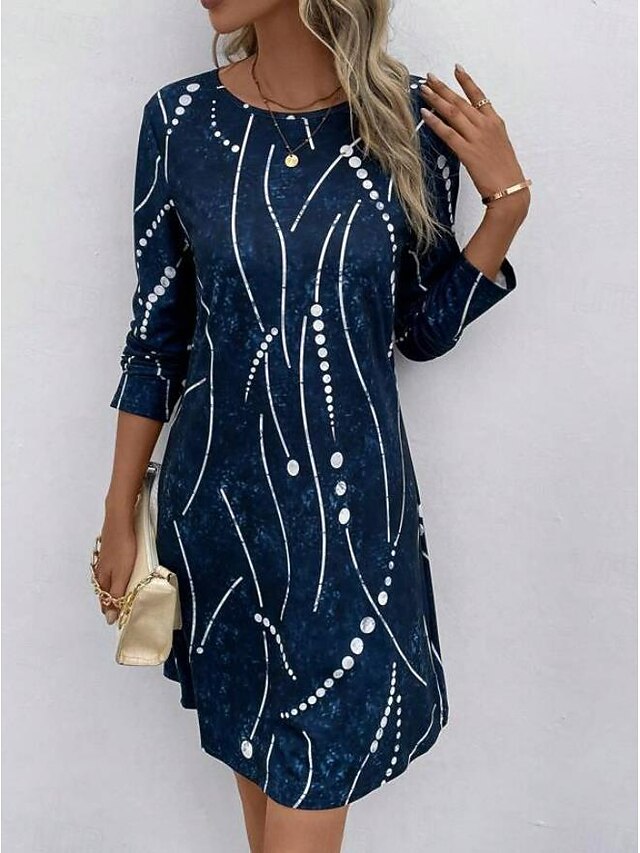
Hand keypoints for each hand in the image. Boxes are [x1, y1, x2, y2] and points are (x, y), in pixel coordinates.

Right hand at [94, 508, 136, 624]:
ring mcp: (104, 558)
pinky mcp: (108, 549)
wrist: (119, 519)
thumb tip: (110, 617)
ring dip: (109, 588)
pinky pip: (108, 567)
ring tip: (116, 594)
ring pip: (105, 578)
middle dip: (109, 601)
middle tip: (116, 610)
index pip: (104, 600)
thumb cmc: (122, 546)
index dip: (109, 610)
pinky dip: (111, 574)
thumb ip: (117, 594)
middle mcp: (100, 570)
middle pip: (103, 590)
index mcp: (103, 578)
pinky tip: (116, 571)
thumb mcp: (123, 574)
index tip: (115, 620)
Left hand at [419, 65, 529, 217]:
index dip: (466, 81)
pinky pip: (448, 133)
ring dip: (436, 100)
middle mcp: (486, 126)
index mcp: (495, 122)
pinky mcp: (468, 152)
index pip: (479, 96)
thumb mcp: (499, 145)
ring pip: (453, 113)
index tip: (457, 68)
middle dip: (444, 88)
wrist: (510, 190)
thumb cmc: (505, 172)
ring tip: (424, 90)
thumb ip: (486, 133)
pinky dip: (435, 122)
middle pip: (461, 101)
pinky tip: (424, 114)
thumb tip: (471, 128)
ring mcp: (476, 138)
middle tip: (430, 77)